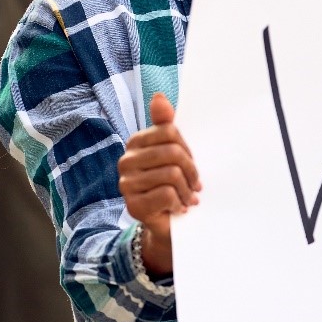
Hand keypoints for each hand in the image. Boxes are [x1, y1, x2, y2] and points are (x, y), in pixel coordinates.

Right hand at [119, 93, 201, 275]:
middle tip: (195, 184)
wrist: (166, 224)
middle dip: (191, 170)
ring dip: (187, 190)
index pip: (170, 132)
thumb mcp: (173, 152)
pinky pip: (167, 194)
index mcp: (135, 143)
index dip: (188, 149)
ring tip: (187, 198)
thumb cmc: (171, 184)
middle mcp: (125, 161)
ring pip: (172, 174)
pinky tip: (178, 208)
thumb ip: (165, 124)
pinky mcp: (133, 205)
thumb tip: (159, 96)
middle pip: (173, 152)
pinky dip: (179, 203)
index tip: (192, 163)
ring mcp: (126, 184)